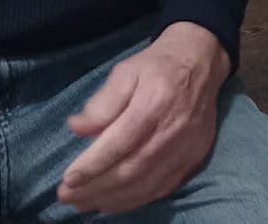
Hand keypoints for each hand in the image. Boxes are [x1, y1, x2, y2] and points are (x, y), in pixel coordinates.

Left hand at [58, 22, 229, 214]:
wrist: (200, 63)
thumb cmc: (156, 66)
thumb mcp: (126, 70)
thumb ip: (103, 101)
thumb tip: (76, 127)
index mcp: (155, 100)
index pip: (121, 141)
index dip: (93, 164)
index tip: (68, 179)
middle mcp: (174, 129)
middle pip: (132, 169)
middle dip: (96, 187)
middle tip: (67, 197)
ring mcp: (187, 148)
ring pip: (146, 185)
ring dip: (112, 199)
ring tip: (84, 203)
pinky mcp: (194, 159)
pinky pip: (162, 189)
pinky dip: (135, 201)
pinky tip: (113, 203)